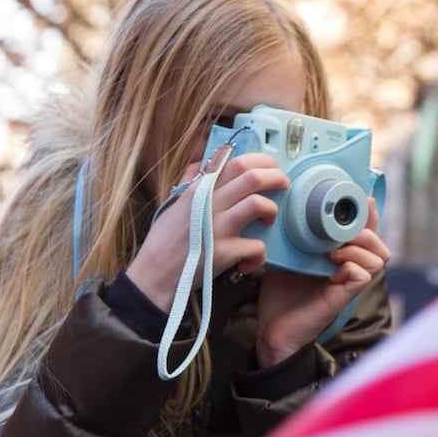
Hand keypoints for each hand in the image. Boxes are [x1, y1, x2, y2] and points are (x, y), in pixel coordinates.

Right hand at [128, 153, 289, 311]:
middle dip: (276, 177)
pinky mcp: (223, 252)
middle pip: (252, 177)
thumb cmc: (165, 241)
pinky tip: (249, 262)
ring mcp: (217, 227)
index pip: (236, 161)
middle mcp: (209, 202)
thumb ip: (191, 181)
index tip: (270, 167)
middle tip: (283, 185)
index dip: (261, 161)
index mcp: (200, 188)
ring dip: (271, 211)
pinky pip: (256, 246)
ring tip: (268, 220)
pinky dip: (259, 255)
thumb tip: (202, 162)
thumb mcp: (175, 203)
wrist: (154, 275)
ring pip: (258, 204)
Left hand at [255, 198, 390, 367]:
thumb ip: (295, 234)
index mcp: (340, 257)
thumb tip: (291, 205)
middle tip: (342, 228)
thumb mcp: (288, 255)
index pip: (364, 231)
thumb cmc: (280, 294)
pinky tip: (332, 267)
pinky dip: (352, 266)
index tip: (359, 200)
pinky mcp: (344, 298)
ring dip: (359, 247)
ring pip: (378, 257)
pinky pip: (363, 276)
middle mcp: (349, 269)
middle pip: (379, 243)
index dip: (366, 214)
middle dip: (366, 228)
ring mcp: (348, 284)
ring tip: (333, 251)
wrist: (271, 329)